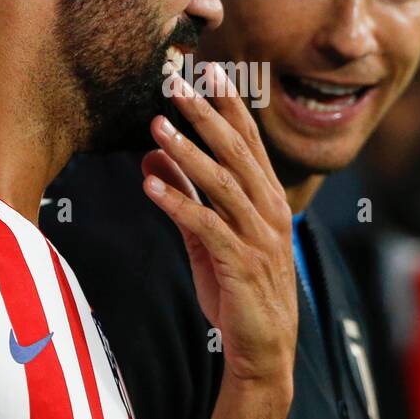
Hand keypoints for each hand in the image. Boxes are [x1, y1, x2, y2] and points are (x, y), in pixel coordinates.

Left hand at [142, 62, 296, 388]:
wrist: (262, 348)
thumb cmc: (237, 288)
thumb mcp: (206, 236)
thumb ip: (184, 196)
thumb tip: (151, 158)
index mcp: (267, 197)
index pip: (248, 140)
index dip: (229, 105)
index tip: (209, 70)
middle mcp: (268, 209)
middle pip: (236, 152)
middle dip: (205, 114)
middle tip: (176, 83)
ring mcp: (258, 236)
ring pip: (223, 183)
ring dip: (187, 153)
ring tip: (156, 127)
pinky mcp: (240, 264)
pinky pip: (207, 227)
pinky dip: (179, 204)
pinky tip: (150, 187)